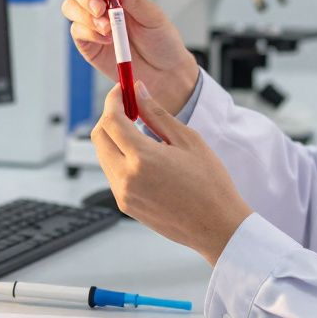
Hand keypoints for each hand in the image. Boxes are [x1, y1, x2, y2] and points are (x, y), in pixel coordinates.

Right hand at [62, 0, 198, 114]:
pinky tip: (107, 40)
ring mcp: (91, 21)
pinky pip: (77, 30)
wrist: (162, 72)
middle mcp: (101, 0)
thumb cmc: (162, 40)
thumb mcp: (153, 17)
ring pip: (70, 6)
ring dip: (85, 16)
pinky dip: (90, 33)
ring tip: (108, 30)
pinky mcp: (87, 41)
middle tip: (100, 10)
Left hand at [91, 81, 251, 265]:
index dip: (113, 99)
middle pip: (99, 136)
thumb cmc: (210, 184)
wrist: (217, 227)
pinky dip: (120, 157)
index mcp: (142, 158)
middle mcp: (126, 178)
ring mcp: (123, 194)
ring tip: (141, 132)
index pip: (111, 119)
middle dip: (109, 117)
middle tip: (129, 108)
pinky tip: (144, 156)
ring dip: (114, 138)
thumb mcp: (187, 140)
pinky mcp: (125, 205)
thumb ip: (157, 114)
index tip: (122, 90)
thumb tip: (138, 91)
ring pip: (103, 155)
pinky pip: (112, 173)